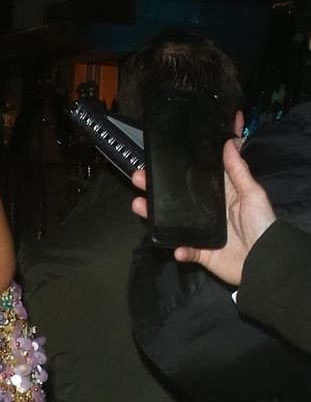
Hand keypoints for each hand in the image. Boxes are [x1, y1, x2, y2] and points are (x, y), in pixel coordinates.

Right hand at [130, 139, 276, 285]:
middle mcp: (207, 212)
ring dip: (155, 216)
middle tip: (139, 177)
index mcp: (220, 195)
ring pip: (173, 223)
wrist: (263, 259)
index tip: (159, 160)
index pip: (194, 179)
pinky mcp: (201, 253)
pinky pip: (186, 250)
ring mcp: (201, 233)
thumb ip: (238, 170)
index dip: (177, 170)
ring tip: (138, 204)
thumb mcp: (252, 192)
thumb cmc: (261, 223)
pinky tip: (176, 246)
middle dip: (156, 189)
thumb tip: (228, 143)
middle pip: (177, 200)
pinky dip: (180, 250)